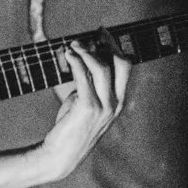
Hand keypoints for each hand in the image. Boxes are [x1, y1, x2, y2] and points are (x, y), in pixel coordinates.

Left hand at [33, 41, 131, 178]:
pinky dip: (75, 61)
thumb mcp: (83, 103)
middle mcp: (115, 104)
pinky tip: (67, 54)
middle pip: (122, 63)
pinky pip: (83, 76)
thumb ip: (88, 84)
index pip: (126, 68)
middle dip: (110, 43)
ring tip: (73, 44)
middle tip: (96, 32)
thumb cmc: (71, 129)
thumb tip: (82, 58)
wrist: (61, 155)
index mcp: (118, 102)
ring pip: (102, 67)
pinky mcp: (88, 107)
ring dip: (87, 50)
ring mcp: (104, 106)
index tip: (103, 34)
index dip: (116, 47)